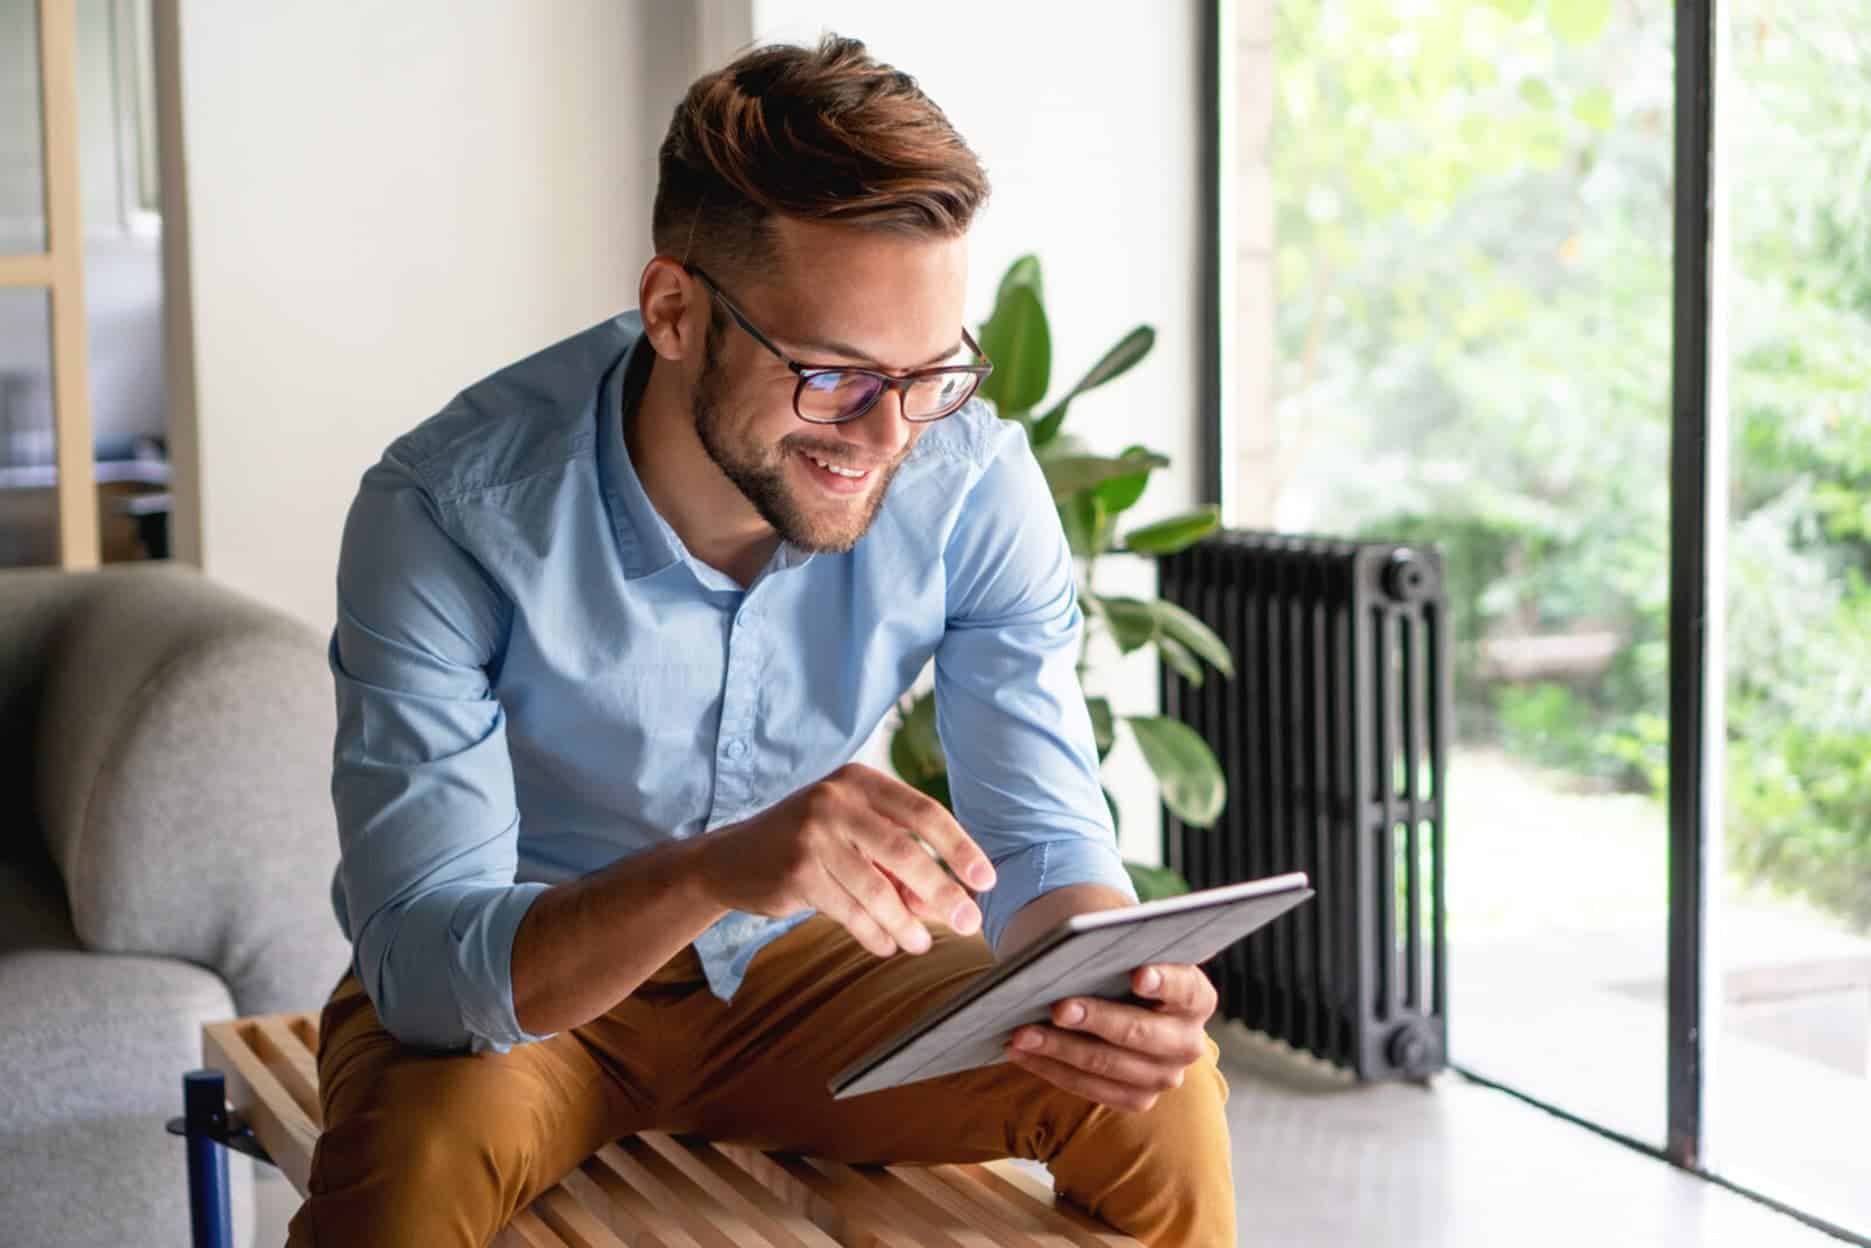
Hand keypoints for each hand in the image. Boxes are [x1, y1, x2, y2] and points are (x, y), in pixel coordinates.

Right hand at [694, 762, 997, 958]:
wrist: (731, 858)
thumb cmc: (808, 843)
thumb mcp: (852, 834)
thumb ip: (897, 861)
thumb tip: (949, 902)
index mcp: (859, 781)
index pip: (923, 812)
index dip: (959, 847)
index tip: (985, 878)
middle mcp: (835, 800)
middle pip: (904, 852)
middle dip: (942, 891)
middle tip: (969, 922)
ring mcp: (812, 836)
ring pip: (877, 890)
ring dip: (906, 923)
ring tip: (922, 943)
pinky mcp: (796, 873)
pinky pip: (849, 912)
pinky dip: (874, 933)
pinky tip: (888, 945)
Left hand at [1004, 962, 1216, 1111]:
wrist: (1121, 998)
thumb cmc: (1119, 964)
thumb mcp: (1126, 949)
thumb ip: (1117, 944)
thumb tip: (1081, 938)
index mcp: (1197, 997)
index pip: (1185, 988)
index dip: (1163, 982)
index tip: (1137, 974)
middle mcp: (1188, 1042)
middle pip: (1140, 1033)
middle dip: (1096, 1018)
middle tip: (1057, 1006)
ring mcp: (1164, 1076)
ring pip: (1107, 1065)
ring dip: (1059, 1048)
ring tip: (1021, 1032)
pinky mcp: (1137, 1098)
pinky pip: (1089, 1089)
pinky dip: (1050, 1068)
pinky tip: (1020, 1051)